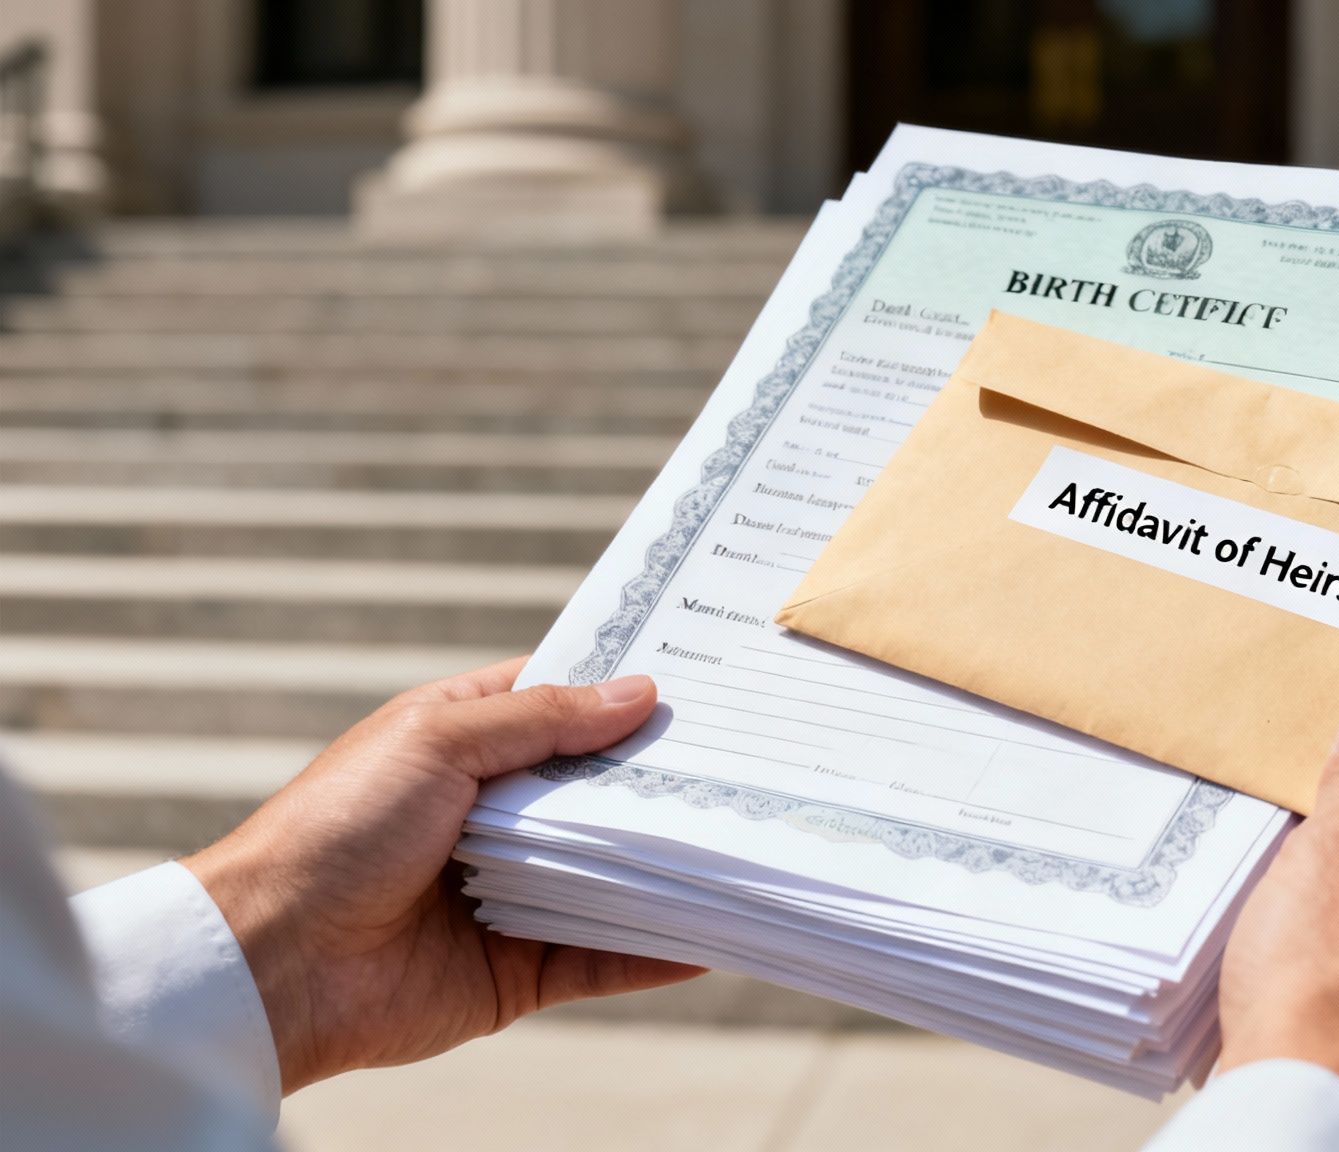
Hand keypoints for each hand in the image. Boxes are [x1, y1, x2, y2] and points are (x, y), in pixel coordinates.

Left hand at [184, 658, 702, 1092]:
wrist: (272, 963)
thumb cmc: (336, 830)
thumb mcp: (438, 741)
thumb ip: (544, 720)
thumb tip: (639, 694)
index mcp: (463, 743)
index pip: (559, 705)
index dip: (622, 693)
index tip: (700, 679)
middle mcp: (491, 816)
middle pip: (597, 791)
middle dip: (663, 780)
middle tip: (750, 759)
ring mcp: (509, 893)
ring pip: (610, 875)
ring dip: (670, 866)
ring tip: (750, 842)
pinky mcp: (517, 969)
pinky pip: (602, 956)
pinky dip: (656, 950)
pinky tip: (715, 936)